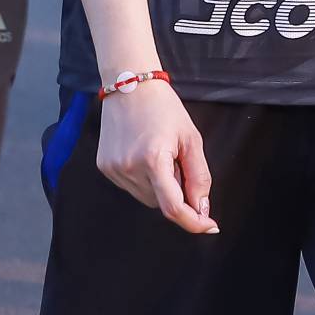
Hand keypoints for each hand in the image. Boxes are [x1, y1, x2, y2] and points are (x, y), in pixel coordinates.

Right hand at [97, 81, 214, 233]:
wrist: (130, 87)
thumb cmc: (166, 109)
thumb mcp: (191, 138)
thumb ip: (198, 175)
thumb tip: (201, 208)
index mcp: (153, 159)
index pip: (172, 206)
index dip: (192, 221)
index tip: (210, 226)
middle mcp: (128, 168)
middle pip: (161, 202)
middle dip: (178, 192)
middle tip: (180, 162)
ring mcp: (112, 170)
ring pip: (146, 198)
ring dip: (161, 187)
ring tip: (162, 153)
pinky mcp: (104, 168)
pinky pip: (132, 187)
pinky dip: (145, 180)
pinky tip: (146, 154)